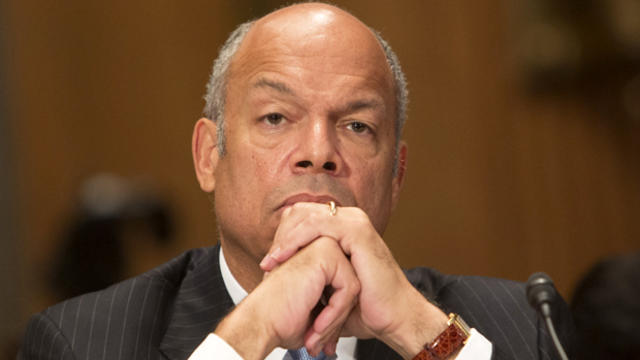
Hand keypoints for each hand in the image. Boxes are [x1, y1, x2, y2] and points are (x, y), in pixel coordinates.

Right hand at [215, 237, 359, 358]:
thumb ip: (334, 300)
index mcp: (314, 255)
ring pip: (353, 287)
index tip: (319, 336)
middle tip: (318, 340)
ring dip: (335, 318)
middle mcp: (319, 245)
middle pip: (350, 285)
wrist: (259, 324)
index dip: (334, 315)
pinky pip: (349, 287)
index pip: (345, 286)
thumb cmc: (280, 320)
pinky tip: (317, 325)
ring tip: (315, 335)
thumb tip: (354, 310)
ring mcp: (322, 245)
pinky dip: (336, 313)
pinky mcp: (326, 253)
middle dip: (337, 317)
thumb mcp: (315, 310)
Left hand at [260, 202, 448, 357]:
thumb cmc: (365, 306)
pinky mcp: (357, 230)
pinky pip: (317, 226)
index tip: (269, 263)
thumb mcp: (329, 284)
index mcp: (342, 226)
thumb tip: (278, 275)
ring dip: (284, 239)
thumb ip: (309, 272)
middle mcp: (349, 219)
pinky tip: (283, 257)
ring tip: (271, 262)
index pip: (301, 217)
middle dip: (280, 236)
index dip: (282, 236)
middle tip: (268, 263)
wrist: (392, 318)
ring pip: (305, 216)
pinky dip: (295, 241)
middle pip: (300, 212)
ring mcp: (355, 221)